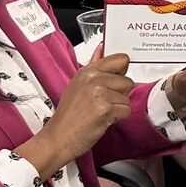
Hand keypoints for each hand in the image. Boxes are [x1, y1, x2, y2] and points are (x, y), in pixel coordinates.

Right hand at [26, 52, 133, 174]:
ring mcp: (99, 93)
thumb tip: (103, 48)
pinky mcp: (105, 108)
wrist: (58, 138)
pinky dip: (118, 118)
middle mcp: (93, 79)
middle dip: (119, 94)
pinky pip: (126, 110)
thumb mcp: (78, 85)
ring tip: (100, 112)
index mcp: (87, 71)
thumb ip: (94, 65)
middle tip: (101, 103)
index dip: (122, 73)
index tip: (115, 81)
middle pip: (127, 81)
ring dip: (118, 108)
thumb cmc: (68, 115)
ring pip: (127, 97)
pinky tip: (102, 120)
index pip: (121, 59)